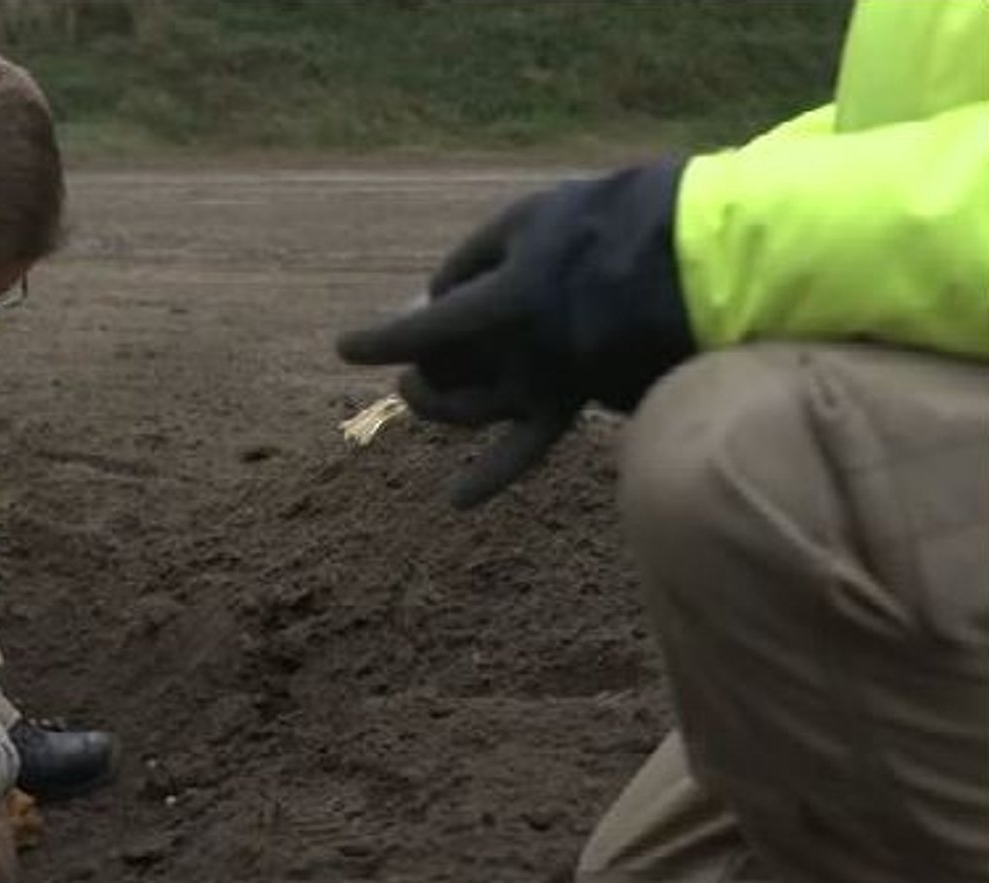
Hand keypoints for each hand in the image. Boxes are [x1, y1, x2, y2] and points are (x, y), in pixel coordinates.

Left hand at [337, 159, 693, 507]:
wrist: (698, 260)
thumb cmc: (607, 223)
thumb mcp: (527, 219)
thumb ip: (469, 260)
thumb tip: (431, 300)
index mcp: (503, 303)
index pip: (420, 331)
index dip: (377, 340)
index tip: (345, 347)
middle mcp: (519, 355)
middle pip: (441, 374)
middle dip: (418, 362)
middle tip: (415, 349)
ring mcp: (545, 385)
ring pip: (469, 413)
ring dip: (437, 406)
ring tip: (419, 392)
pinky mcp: (570, 402)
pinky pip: (526, 451)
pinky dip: (489, 476)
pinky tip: (454, 501)